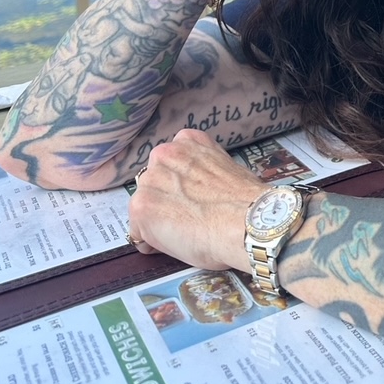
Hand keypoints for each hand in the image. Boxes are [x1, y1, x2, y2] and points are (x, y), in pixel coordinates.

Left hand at [127, 128, 261, 270]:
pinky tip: (176, 242)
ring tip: (183, 232)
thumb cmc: (244, 202)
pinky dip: (151, 242)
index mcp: (188, 141)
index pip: (170, 165)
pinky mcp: (142, 206)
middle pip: (153, 185)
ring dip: (157, 220)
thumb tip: (201, 188)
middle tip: (187, 218)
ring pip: (144, 207)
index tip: (191, 199)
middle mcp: (165, 153)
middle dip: (165, 201)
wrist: (245, 222)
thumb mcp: (225, 166)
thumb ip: (203, 169)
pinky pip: (137, 232)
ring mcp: (151, 179)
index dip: (179, 187)